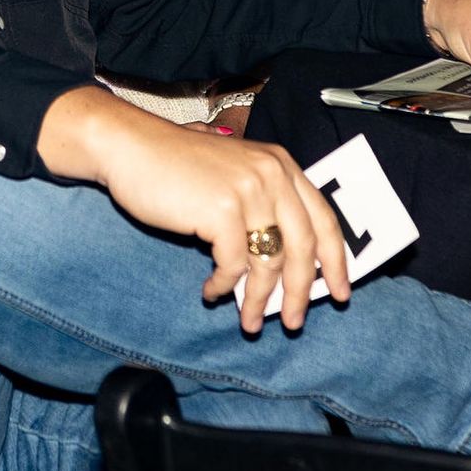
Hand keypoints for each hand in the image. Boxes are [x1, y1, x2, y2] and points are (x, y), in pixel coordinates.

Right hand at [38, 86, 349, 334]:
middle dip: (301, 291)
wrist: (131, 148)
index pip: (323, 218)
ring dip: (258, 299)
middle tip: (293, 322)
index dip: (336, 260)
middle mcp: (272, 174)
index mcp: (281, 165)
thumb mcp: (233, 176)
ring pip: (270, 261)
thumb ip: (263, 207)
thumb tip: (283, 270)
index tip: (339, 292)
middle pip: (304, 246)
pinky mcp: (222, 210)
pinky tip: (211, 290)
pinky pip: (233, 264)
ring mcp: (248, 190)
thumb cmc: (176, 167)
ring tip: (248, 321)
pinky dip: (224, 285)